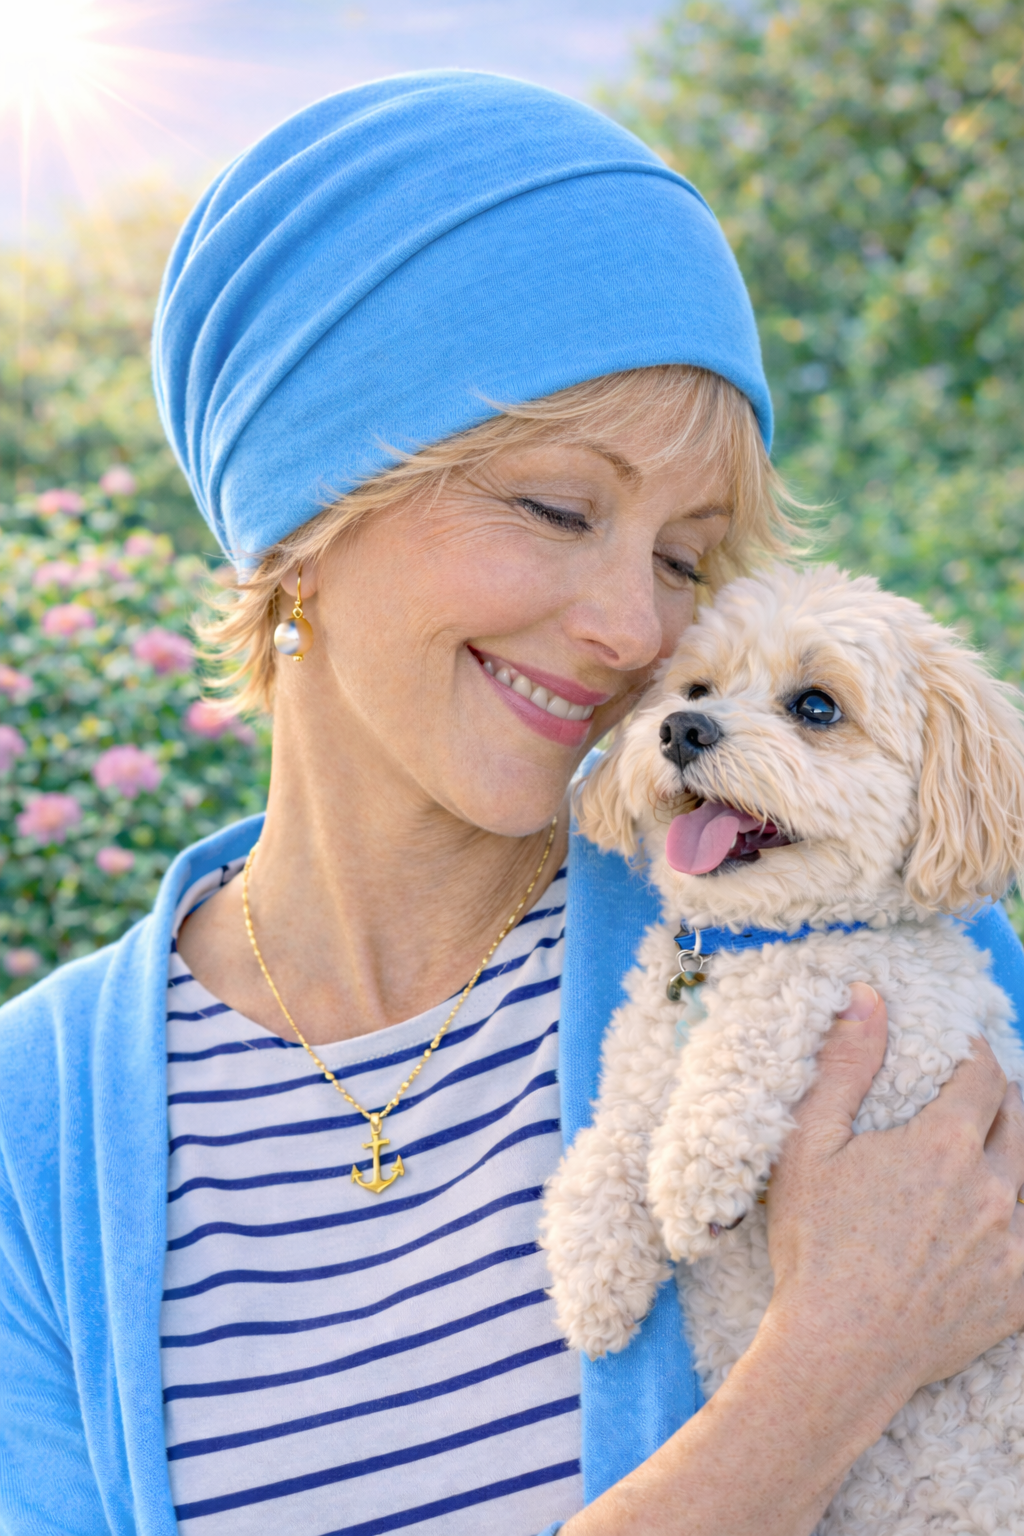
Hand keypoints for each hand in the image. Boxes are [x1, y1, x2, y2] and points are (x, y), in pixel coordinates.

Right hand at [764, 982, 1023, 1431]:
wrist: (838, 1353)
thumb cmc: (814, 1247)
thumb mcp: (809, 1147)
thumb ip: (845, 1065)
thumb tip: (867, 995)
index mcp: (944, 1146)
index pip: (985, 1077)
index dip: (975, 1057)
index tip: (962, 1054)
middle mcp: (993, 1190)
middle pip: (1022, 1122)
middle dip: (1004, 1100)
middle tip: (980, 1098)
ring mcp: (1014, 1246)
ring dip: (1018, 1156)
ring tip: (994, 1153)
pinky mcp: (1020, 1294)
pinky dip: (1022, 1219)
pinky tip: (998, 1218)